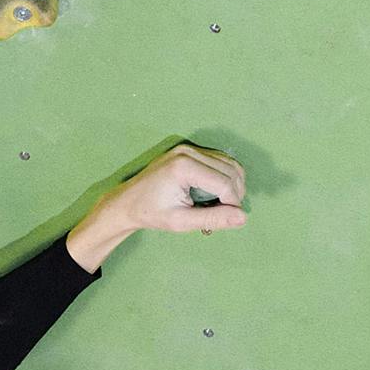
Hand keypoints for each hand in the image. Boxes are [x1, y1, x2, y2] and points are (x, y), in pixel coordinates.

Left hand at [67, 144, 247, 271]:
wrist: (127, 202)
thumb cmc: (150, 213)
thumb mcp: (181, 222)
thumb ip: (213, 218)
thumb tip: (242, 217)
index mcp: (184, 167)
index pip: (225, 183)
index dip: (233, 204)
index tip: (227, 220)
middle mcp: (188, 152)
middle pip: (231, 171)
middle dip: (234, 195)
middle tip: (222, 216)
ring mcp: (189, 148)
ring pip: (229, 164)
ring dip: (232, 186)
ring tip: (218, 207)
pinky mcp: (190, 151)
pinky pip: (220, 161)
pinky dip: (224, 178)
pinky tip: (213, 196)